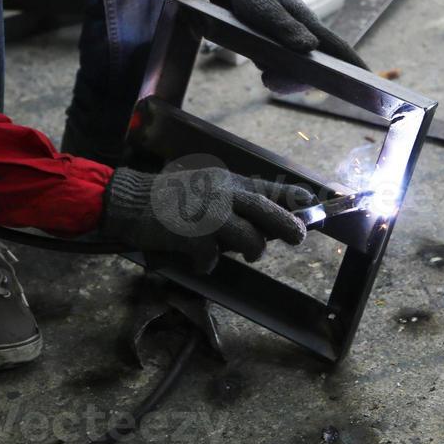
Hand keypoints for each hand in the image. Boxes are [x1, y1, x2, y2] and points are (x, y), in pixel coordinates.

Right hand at [100, 166, 315, 272]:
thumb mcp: (204, 187)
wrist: (132, 201)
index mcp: (227, 181)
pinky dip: (207, 262)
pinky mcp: (195, 236)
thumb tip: (261, 223)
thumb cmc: (169, 198)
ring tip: (244, 254)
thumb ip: (230, 199)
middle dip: (288, 227)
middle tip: (297, 238)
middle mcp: (223, 194)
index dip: (292, 199)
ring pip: (249, 240)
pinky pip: (213, 258)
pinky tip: (197, 258)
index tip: (311, 205)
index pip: (268, 188)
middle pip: (268, 212)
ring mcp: (210, 215)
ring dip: (250, 250)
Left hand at [214, 0, 367, 68]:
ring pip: (297, 72)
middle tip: (270, 81)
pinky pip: (282, 69)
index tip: (371, 81)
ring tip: (264, 71)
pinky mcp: (280, 48)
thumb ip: (287, 28)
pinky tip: (262, 67)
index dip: (355, 65)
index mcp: (310, 25)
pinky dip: (273, 73)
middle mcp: (307, 37)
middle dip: (296, 82)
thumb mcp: (267, 10)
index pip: (339, 49)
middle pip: (316, 70)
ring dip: (281, 78)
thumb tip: (311, 48)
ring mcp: (294, 44)